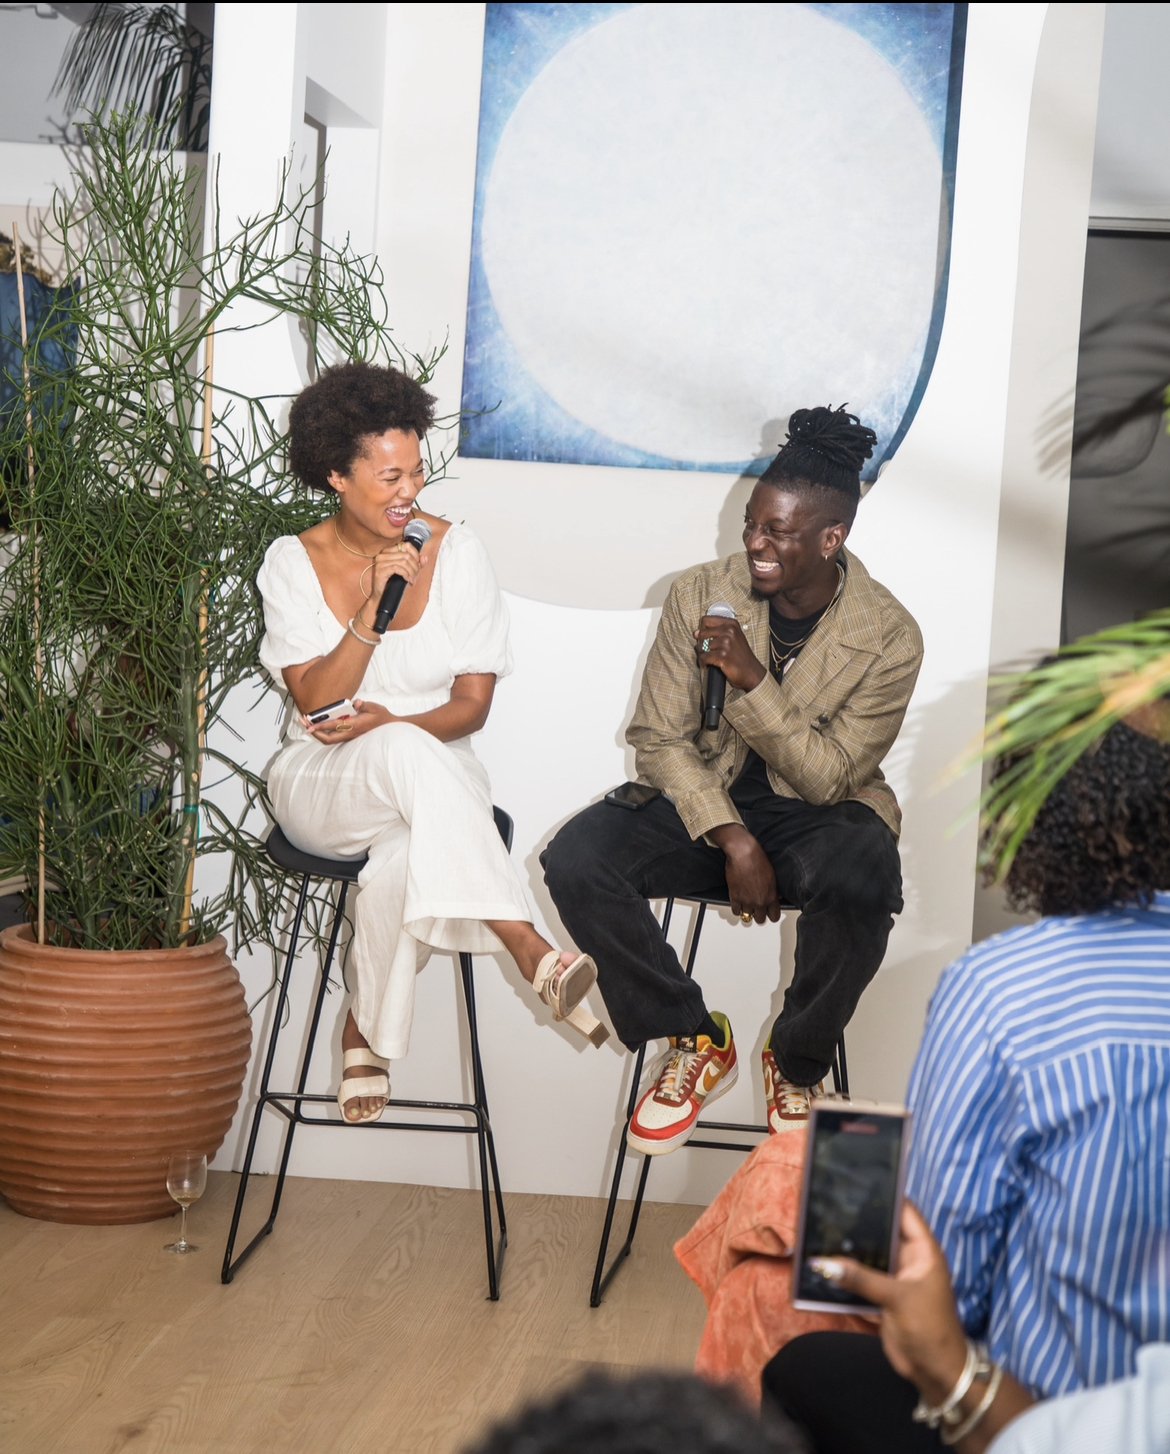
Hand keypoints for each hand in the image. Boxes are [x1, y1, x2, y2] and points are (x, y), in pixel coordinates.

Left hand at [302, 698, 391, 745]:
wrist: (389, 728)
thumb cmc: (382, 717)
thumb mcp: (375, 707)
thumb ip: (364, 705)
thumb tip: (356, 702)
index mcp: (355, 726)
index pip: (334, 726)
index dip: (320, 725)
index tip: (309, 724)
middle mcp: (350, 733)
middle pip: (327, 738)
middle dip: (313, 731)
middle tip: (303, 722)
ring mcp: (349, 736)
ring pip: (328, 739)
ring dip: (317, 732)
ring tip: (307, 723)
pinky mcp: (349, 736)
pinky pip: (332, 736)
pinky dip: (323, 732)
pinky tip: (318, 725)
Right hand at [366, 537, 424, 606]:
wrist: (381, 596)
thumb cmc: (393, 583)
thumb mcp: (407, 571)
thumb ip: (416, 563)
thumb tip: (424, 558)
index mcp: (388, 551)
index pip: (406, 545)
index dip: (416, 554)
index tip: (418, 565)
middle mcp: (383, 554)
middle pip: (406, 554)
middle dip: (415, 566)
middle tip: (415, 575)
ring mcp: (380, 562)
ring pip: (404, 561)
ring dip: (412, 572)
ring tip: (412, 579)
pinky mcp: (380, 570)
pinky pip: (398, 568)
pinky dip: (406, 575)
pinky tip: (407, 580)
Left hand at [694, 614, 765, 691]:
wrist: (751, 672)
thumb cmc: (741, 656)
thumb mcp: (734, 637)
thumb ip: (717, 632)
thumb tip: (696, 633)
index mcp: (732, 624)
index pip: (706, 620)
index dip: (702, 630)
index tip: (704, 637)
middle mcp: (729, 631)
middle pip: (702, 634)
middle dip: (702, 644)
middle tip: (708, 651)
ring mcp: (726, 643)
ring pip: (701, 646)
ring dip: (703, 654)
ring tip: (711, 659)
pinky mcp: (722, 656)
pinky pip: (703, 657)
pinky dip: (703, 663)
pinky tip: (709, 665)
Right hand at [709, 824, 782, 922]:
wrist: (744, 853)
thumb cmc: (758, 860)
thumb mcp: (772, 876)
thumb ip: (773, 890)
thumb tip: (775, 896)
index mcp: (771, 896)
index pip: (774, 916)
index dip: (771, 915)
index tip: (769, 912)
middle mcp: (760, 901)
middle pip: (760, 919)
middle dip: (759, 914)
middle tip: (757, 909)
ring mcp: (747, 901)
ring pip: (747, 917)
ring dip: (747, 911)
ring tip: (747, 905)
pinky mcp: (735, 897)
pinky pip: (736, 911)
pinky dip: (737, 908)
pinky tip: (738, 903)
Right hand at [811, 1201, 968, 1401]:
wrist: (936, 1372)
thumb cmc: (929, 1327)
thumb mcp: (897, 1298)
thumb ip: (860, 1279)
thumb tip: (822, 1263)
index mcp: (923, 1250)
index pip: (904, 1211)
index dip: (884, 1195)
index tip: (856, 1180)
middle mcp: (908, 1258)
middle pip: (882, 1231)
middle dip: (858, 1220)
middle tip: (827, 1202)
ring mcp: (895, 1277)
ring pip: (869, 1254)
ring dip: (848, 1248)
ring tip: (818, 1227)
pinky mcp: (882, 1296)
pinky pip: (861, 1276)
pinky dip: (845, 1271)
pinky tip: (822, 1261)